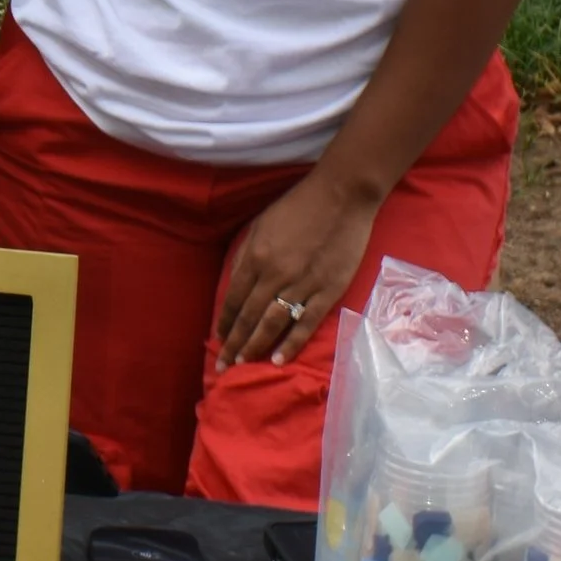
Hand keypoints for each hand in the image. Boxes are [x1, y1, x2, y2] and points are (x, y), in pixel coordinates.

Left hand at [213, 166, 379, 366]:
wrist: (342, 195)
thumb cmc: (299, 205)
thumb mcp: (261, 224)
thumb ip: (246, 253)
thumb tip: (234, 282)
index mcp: (256, 256)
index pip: (234, 298)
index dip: (225, 321)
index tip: (219, 338)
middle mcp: (274, 274)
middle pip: (249, 316)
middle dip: (234, 342)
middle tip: (224, 365)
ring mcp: (302, 284)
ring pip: (272, 323)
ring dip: (256, 346)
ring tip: (245, 364)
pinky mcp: (328, 291)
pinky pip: (305, 323)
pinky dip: (290, 343)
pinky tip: (278, 359)